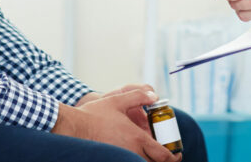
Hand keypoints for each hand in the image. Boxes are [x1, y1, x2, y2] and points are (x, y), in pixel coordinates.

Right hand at [53, 89, 180, 161]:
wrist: (74, 127)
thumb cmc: (94, 114)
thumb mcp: (118, 100)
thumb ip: (139, 96)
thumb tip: (155, 95)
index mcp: (136, 138)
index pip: (163, 155)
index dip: (173, 157)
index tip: (177, 153)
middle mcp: (132, 151)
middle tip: (170, 157)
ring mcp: (122, 157)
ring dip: (151, 161)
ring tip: (155, 156)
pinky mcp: (113, 159)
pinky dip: (138, 161)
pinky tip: (137, 155)